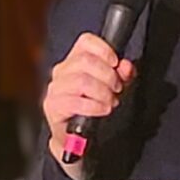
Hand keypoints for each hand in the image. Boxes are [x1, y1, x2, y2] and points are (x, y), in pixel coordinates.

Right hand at [43, 32, 135, 166]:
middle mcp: (62, 70)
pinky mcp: (52, 106)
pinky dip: (93, 106)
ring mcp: (56, 88)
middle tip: (117, 88)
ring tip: (110, 101)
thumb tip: (126, 66)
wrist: (77, 137)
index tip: (115, 63)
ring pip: (82, 80)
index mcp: (75, 60)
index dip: (103, 49)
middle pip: (86, 61)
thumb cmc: (94, 107)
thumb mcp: (113, 88)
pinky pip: (74, 101)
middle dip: (107, 75)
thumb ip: (122, 75)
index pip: (86, 42)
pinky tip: (101, 109)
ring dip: (102, 92)